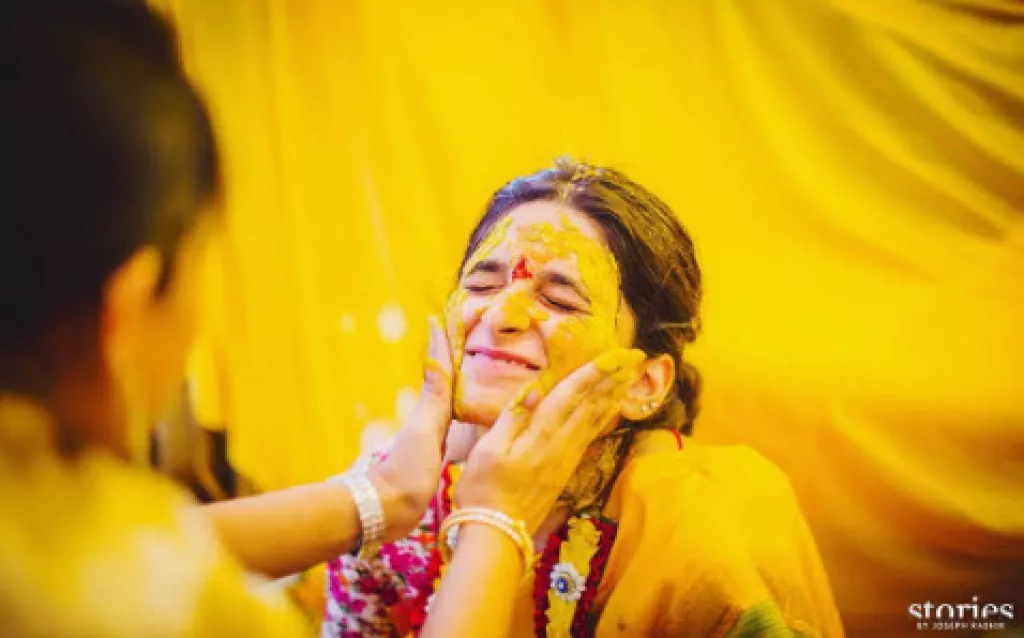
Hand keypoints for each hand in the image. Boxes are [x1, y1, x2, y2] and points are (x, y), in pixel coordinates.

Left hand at [372, 316, 453, 539]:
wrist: (389, 510)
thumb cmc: (407, 471)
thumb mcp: (423, 430)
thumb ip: (433, 396)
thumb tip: (434, 355)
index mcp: (433, 410)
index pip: (441, 370)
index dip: (443, 345)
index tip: (444, 317)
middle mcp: (433, 420)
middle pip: (447, 380)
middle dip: (455, 357)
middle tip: (467, 332)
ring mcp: (435, 438)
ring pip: (453, 402)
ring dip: (461, 383)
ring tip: (477, 366)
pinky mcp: (439, 458)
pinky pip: (457, 428)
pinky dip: (465, 416)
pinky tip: (472, 417)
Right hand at [455, 348, 644, 531]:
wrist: (497, 532)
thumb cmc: (483, 489)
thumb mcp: (488, 450)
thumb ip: (512, 418)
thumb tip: (534, 391)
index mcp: (541, 434)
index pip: (573, 394)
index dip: (595, 371)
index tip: (617, 354)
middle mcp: (561, 444)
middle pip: (592, 405)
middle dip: (614, 378)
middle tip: (635, 358)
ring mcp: (566, 459)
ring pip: (595, 420)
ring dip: (613, 395)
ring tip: (628, 377)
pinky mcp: (565, 470)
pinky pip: (590, 436)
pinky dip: (603, 418)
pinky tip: (608, 411)